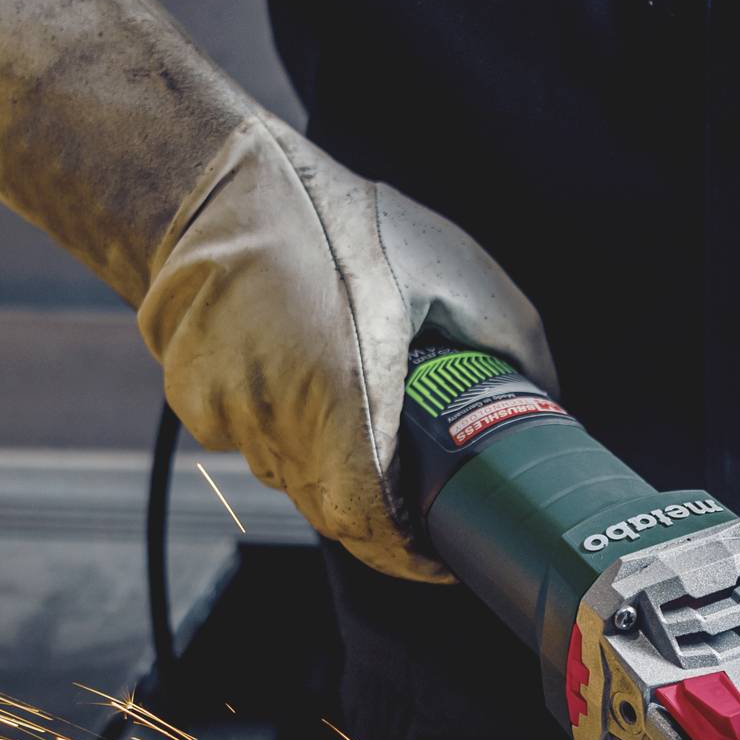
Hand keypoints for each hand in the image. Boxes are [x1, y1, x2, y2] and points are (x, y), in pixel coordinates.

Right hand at [0, 0, 552, 582]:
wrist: (213, 183)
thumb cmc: (335, 223)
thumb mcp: (454, 275)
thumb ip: (509, 352)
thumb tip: (543, 406)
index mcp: (335, 402)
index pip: (369, 525)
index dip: (409, 555)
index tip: (442, 555)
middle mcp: (271, 422)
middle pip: (333, 510)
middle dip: (381, 515)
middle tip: (422, 505)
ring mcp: (225, 416)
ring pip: (292, 475)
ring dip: (335, 468)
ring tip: (368, 424)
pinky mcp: (195, 402)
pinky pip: (254, 437)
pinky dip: (288, 427)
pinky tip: (307, 379)